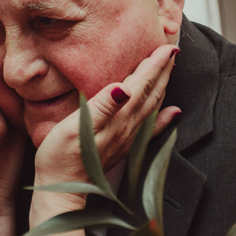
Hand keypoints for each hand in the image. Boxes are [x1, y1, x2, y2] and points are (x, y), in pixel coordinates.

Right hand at [33, 44, 180, 188]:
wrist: (62, 188)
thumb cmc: (62, 157)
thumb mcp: (75, 127)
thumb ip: (101, 106)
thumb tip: (123, 88)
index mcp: (117, 117)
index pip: (141, 84)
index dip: (154, 64)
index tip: (167, 46)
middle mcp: (128, 127)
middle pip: (152, 92)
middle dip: (163, 70)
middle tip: (172, 50)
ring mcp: (128, 138)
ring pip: (153, 105)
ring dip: (163, 85)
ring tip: (169, 70)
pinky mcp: (124, 147)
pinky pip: (152, 128)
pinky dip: (165, 117)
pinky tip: (173, 112)